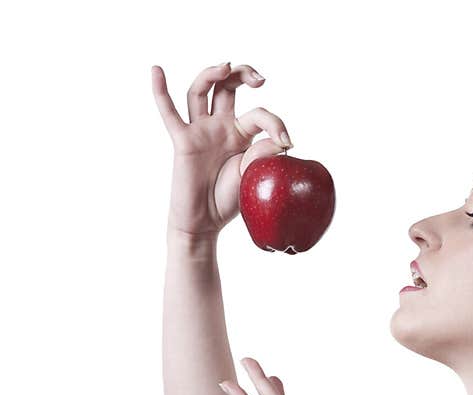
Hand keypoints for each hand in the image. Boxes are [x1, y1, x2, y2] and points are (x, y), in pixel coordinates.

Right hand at [151, 62, 292, 235]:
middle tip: (259, 79)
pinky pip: (169, 113)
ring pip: (201, 92)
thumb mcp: (253, 175)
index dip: (275, 123)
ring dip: (212, 75)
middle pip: (227, 88)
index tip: (288, 142)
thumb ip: (263, 155)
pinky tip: (157, 70)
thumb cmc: (229, 200)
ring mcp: (200, 131)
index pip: (258, 115)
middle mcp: (221, 127)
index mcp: (242, 134)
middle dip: (243, 75)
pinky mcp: (183, 141)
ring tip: (227, 67)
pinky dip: (160, 91)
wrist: (206, 222)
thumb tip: (280, 140)